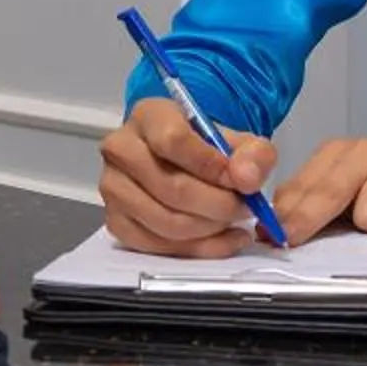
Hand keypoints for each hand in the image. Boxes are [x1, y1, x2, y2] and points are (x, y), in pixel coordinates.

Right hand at [99, 97, 277, 256]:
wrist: (179, 161)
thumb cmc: (204, 148)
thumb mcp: (237, 141)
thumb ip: (253, 155)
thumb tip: (247, 180)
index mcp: (148, 116)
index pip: (173, 141)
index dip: (211, 166)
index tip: (241, 181)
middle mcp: (121, 149)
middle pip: (171, 187)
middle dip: (219, 205)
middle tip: (246, 209)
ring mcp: (113, 188)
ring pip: (166, 222)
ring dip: (210, 229)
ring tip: (233, 222)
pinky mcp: (116, 221)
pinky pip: (158, 246)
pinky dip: (198, 249)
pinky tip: (221, 239)